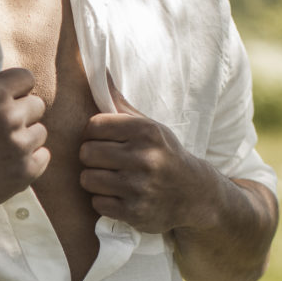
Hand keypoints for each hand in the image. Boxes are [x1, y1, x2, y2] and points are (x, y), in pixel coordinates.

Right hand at [0, 40, 49, 217]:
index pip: (27, 78)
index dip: (15, 91)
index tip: (0, 104)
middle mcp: (9, 116)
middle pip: (37, 105)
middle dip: (21, 114)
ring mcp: (19, 146)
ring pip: (41, 132)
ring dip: (25, 138)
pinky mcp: (26, 172)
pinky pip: (43, 157)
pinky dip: (29, 161)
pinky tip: (6, 163)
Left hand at [79, 76, 213, 233]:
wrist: (194, 195)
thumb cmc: (164, 154)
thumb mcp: (149, 126)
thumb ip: (119, 103)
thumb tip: (98, 68)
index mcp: (146, 131)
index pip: (94, 126)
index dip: (93, 134)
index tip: (104, 140)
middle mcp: (145, 157)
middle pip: (86, 153)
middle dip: (91, 158)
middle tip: (106, 162)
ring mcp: (140, 186)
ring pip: (88, 179)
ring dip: (94, 181)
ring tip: (110, 179)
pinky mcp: (135, 212)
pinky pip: (97, 203)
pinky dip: (104, 201)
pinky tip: (119, 196)